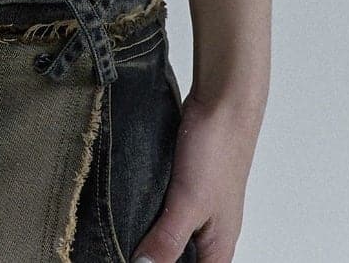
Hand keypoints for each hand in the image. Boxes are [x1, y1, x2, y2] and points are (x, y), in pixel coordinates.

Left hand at [130, 87, 262, 261]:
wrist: (222, 101)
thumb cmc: (217, 152)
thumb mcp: (188, 203)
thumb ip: (167, 240)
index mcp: (219, 247)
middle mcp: (212, 233)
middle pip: (184, 259)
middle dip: (159, 258)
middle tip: (129, 249)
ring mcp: (200, 208)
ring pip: (175, 236)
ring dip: (154, 238)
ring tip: (126, 234)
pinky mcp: (187, 185)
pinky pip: (169, 210)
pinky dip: (153, 214)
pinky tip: (134, 209)